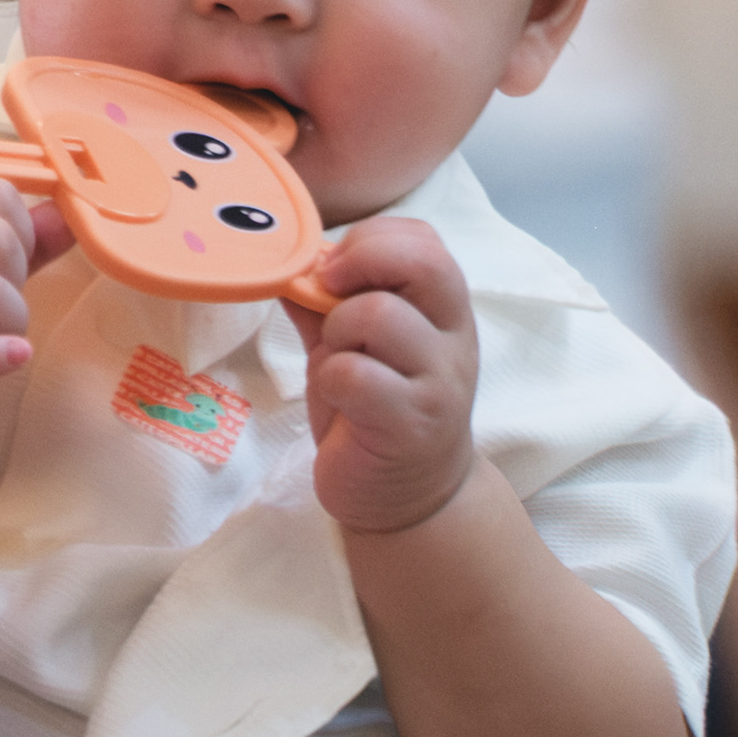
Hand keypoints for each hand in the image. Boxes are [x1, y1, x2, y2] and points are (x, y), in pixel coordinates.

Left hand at [293, 219, 478, 536]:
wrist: (405, 496)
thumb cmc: (377, 409)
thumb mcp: (351, 344)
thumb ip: (324, 301)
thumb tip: (283, 259)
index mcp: (443, 308)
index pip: (424, 240)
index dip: (370, 239)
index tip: (334, 270)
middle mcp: (454, 338)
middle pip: (421, 262)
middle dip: (358, 262)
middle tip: (327, 291)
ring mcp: (439, 382)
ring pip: (380, 316)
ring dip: (338, 329)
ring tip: (337, 358)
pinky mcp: (412, 424)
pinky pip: (357, 375)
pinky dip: (332, 379)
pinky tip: (339, 400)